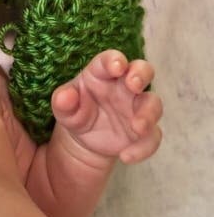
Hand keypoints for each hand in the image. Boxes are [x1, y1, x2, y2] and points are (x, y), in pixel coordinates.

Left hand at [51, 49, 162, 163]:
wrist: (82, 138)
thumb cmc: (74, 110)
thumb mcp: (64, 107)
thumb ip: (63, 100)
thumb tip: (65, 96)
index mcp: (101, 74)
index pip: (110, 60)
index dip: (115, 60)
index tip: (116, 66)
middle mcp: (123, 86)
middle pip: (142, 71)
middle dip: (141, 74)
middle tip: (134, 85)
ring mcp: (136, 107)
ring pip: (152, 103)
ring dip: (148, 113)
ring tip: (137, 127)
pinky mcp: (143, 130)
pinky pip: (152, 137)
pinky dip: (143, 147)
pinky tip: (126, 156)